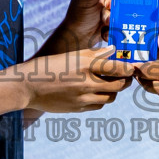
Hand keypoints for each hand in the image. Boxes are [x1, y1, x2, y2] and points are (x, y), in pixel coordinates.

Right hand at [19, 45, 135, 113]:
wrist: (27, 86)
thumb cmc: (49, 66)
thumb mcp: (71, 55)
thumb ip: (94, 54)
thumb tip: (113, 50)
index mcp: (85, 65)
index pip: (117, 68)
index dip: (128, 68)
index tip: (131, 67)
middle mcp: (86, 83)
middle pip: (118, 85)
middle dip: (125, 81)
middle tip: (125, 76)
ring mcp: (82, 98)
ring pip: (110, 97)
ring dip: (113, 91)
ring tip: (110, 83)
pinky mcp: (78, 108)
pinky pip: (98, 105)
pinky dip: (101, 99)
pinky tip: (96, 92)